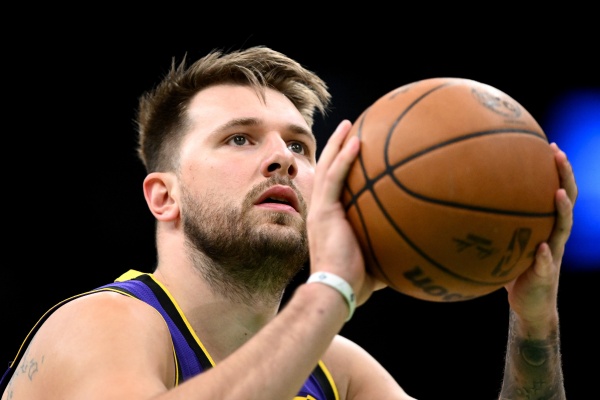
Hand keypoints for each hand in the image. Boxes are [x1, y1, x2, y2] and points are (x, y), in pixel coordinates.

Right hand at [307, 120, 383, 306]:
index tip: (355, 151)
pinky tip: (357, 141)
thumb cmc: (357, 282)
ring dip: (337, 144)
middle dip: (336, 147)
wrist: (337, 290)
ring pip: (327, 168)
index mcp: (330, 218)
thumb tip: (419, 247)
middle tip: (350, 128)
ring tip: (350, 125)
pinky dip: (344, 158)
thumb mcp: (378, 258)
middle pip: (327, 169)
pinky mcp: (324, 211)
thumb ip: (392, 246)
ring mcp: (320, 209)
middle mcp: (321, 209)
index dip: (340, 166)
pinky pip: (335, 178)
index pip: (333, 185)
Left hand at [504, 143, 577, 330]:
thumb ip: (488, 226)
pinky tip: (543, 247)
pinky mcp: (545, 275)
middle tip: (558, 155)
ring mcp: (553, 254)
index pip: (555, 191)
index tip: (549, 146)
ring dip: (562, 210)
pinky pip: (546, 264)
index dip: (556, 170)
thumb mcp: (501, 243)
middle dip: (564, 177)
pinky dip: (545, 255)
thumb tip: (456, 203)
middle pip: (566, 201)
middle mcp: (553, 235)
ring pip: (563, 228)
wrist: (529, 305)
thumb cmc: (512, 270)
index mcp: (545, 225)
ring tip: (558, 194)